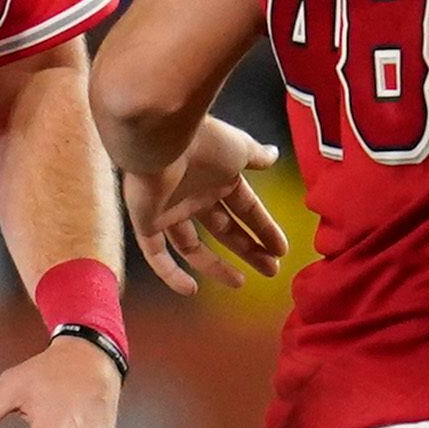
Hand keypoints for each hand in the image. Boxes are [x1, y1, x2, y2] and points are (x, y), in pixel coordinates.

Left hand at [126, 116, 287, 293]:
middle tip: (271, 270)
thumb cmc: (204, 141)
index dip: (264, 229)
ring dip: (216, 266)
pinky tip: (189, 290)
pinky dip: (169, 273)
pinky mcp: (146, 221)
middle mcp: (194, 196)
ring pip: (192, 246)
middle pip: (225, 230)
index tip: (282, 250)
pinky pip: (156, 253)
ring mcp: (170, 210)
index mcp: (218, 178)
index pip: (246, 210)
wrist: (160, 137)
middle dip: (249, 250)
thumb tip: (275, 154)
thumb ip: (256, 156)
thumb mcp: (239, 148)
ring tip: (240, 282)